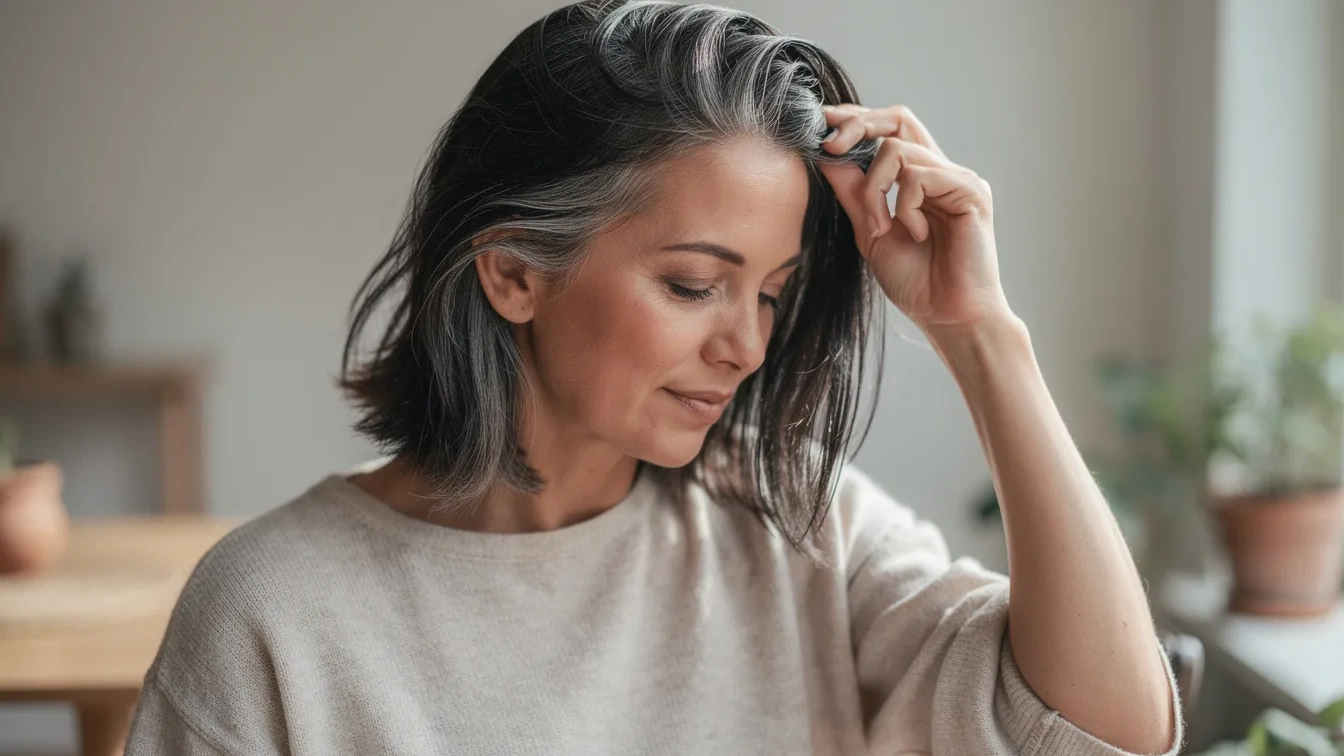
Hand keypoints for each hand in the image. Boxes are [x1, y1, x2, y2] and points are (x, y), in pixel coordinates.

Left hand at [818, 104, 1011, 334]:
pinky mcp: (971, 191)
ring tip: (879, 229)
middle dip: (858, 125)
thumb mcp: (870, 233)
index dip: (857, 120)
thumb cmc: (915, 282)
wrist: (947, 316)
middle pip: (899, 118)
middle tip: (829, 146)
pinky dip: (904, 206)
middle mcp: (941, 171)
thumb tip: (827, 156)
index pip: (889, 130)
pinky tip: (916, 234)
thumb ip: (853, 194)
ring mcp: (958, 178)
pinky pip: (919, 176)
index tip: (823, 123)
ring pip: (898, 151)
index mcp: (919, 179)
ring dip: (874, 190)